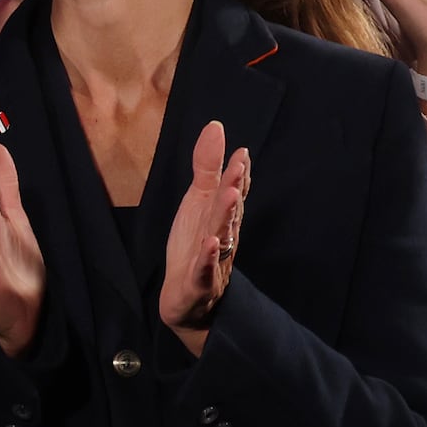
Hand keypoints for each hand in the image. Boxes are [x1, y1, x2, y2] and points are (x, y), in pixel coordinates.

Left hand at [154, 119, 247, 350]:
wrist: (185, 298)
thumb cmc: (193, 245)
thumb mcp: (197, 201)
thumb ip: (207, 167)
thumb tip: (216, 127)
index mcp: (221, 217)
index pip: (232, 193)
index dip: (237, 175)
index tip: (242, 154)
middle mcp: (222, 237)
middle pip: (229, 211)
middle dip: (234, 188)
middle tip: (239, 166)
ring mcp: (213, 261)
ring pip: (221, 237)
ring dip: (226, 217)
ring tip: (229, 196)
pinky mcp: (199, 283)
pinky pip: (205, 270)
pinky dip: (208, 258)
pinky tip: (209, 244)